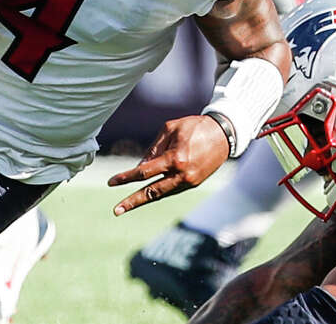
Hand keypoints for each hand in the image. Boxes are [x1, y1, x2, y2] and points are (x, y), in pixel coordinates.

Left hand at [107, 115, 229, 215]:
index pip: (144, 172)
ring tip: (127, 205)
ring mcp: (190, 182)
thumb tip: (139, 167)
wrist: (224, 134)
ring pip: (162, 194)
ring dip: (144, 199)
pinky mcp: (194, 184)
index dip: (125, 177)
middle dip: (132, 201)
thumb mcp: (170, 129)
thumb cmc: (195, 127)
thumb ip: (153, 149)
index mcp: (175, 159)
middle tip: (116, 210)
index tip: (111, 182)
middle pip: (152, 192)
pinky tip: (146, 194)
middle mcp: (182, 175)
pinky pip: (172, 189)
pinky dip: (158, 192)